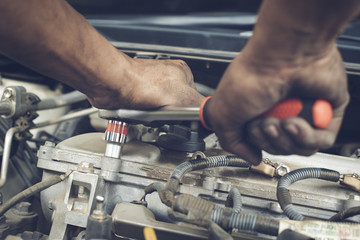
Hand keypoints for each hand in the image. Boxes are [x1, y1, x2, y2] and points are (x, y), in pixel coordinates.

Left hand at [88, 58, 203, 108]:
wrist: (112, 84)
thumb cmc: (140, 82)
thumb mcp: (182, 96)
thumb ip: (198, 105)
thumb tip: (208, 115)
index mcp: (182, 72)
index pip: (194, 97)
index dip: (190, 111)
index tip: (187, 118)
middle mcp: (167, 77)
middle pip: (178, 107)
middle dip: (171, 116)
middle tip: (164, 113)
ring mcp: (152, 86)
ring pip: (162, 113)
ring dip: (157, 118)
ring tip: (150, 113)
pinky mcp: (138, 96)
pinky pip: (147, 114)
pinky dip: (145, 118)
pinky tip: (141, 113)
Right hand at [207, 45, 348, 163]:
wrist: (283, 57)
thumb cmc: (252, 76)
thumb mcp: (222, 115)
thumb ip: (231, 142)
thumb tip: (250, 156)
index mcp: (255, 109)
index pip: (257, 141)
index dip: (253, 143)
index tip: (249, 132)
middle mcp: (278, 110)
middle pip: (276, 147)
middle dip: (269, 140)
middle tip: (265, 123)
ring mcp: (302, 111)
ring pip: (297, 147)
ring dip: (286, 139)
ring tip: (282, 120)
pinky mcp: (324, 112)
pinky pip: (319, 142)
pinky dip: (306, 137)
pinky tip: (297, 122)